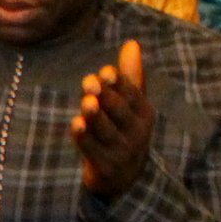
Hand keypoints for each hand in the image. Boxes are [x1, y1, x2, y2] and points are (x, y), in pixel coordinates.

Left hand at [71, 39, 153, 197]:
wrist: (124, 178)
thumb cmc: (124, 130)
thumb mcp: (131, 105)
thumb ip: (130, 75)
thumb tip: (132, 43)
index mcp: (145, 114)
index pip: (132, 94)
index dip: (118, 83)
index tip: (105, 72)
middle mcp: (137, 133)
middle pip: (119, 111)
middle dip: (104, 96)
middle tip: (89, 83)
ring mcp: (122, 151)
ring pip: (105, 130)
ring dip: (94, 116)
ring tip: (86, 103)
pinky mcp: (106, 166)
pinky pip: (92, 150)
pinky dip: (83, 138)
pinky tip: (75, 125)